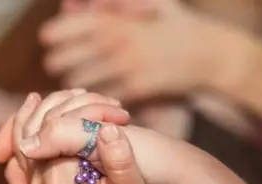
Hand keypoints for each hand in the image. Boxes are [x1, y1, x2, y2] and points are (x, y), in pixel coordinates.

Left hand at [0, 92, 163, 183]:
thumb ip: (120, 164)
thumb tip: (107, 131)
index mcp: (56, 182)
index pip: (33, 137)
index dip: (50, 111)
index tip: (70, 94)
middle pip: (23, 138)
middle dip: (44, 110)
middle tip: (71, 94)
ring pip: (27, 146)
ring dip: (43, 120)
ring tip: (69, 103)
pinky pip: (33, 157)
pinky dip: (41, 135)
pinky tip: (58, 122)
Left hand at [40, 1, 209, 100]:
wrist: (209, 55)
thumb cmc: (175, 24)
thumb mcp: (146, 1)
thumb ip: (110, 1)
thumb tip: (71, 5)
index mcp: (111, 18)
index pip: (61, 31)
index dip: (52, 38)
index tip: (51, 42)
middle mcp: (114, 42)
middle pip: (61, 61)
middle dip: (59, 63)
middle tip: (62, 64)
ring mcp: (124, 68)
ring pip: (77, 83)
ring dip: (74, 82)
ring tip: (80, 79)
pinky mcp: (135, 90)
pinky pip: (100, 96)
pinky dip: (96, 95)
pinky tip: (101, 91)